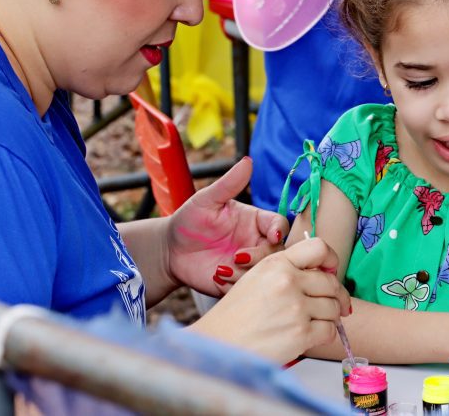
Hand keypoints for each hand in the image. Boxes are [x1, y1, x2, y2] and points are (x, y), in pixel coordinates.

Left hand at [165, 157, 288, 295]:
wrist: (169, 251)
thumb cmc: (189, 221)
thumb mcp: (207, 200)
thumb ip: (229, 183)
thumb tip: (248, 161)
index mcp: (256, 221)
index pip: (279, 224)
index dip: (278, 230)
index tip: (271, 235)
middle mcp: (256, 242)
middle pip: (277, 251)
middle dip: (261, 255)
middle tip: (238, 256)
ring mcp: (248, 264)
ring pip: (265, 271)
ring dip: (246, 271)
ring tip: (221, 269)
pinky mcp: (238, 282)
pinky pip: (249, 287)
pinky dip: (236, 284)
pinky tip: (217, 275)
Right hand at [190, 237, 351, 362]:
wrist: (218, 346)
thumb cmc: (234, 316)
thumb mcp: (256, 278)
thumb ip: (286, 270)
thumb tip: (323, 272)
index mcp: (276, 263)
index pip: (319, 248)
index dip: (331, 260)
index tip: (332, 271)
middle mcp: (288, 281)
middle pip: (331, 283)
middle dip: (336, 296)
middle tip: (336, 305)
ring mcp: (295, 307)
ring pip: (333, 308)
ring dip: (330, 317)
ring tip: (316, 323)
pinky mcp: (300, 333)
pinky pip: (330, 330)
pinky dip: (324, 335)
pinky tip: (311, 336)